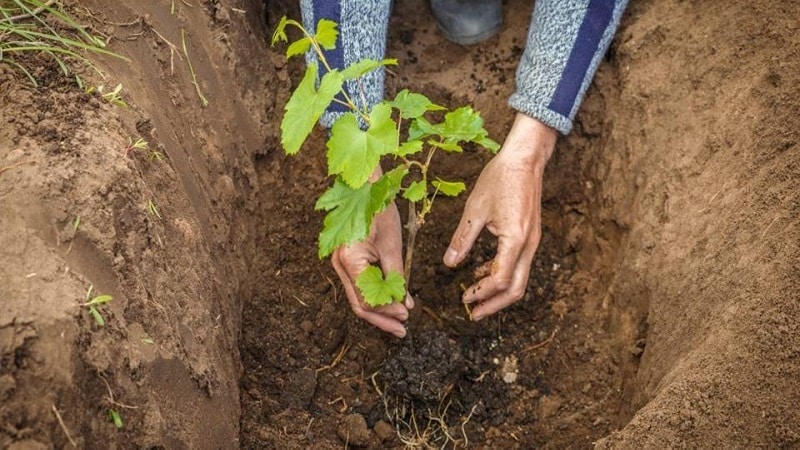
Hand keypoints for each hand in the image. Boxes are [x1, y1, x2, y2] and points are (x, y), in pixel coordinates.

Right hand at [331, 170, 413, 337]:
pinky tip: (389, 302)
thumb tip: (404, 303)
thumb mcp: (393, 245)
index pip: (368, 300)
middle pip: (359, 304)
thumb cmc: (379, 210)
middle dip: (382, 319)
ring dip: (378, 311)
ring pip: (357, 297)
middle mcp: (339, 264)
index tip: (407, 315)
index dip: (388, 312)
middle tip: (402, 330)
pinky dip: (374, 296)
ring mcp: (340, 263)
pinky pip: (358, 285)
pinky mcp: (346, 260)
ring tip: (398, 321)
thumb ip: (397, 277)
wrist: (365, 186)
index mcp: (349, 260)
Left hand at [443, 113, 556, 320]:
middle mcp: (529, 245)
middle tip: (473, 314)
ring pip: (520, 279)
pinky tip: (482, 271)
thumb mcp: (475, 209)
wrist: (525, 159)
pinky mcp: (530, 236)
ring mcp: (532, 242)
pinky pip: (519, 264)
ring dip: (498, 292)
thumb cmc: (500, 179)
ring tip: (475, 297)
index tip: (464, 298)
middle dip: (494, 305)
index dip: (481, 293)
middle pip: (516, 289)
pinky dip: (502, 274)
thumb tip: (448, 264)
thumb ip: (462, 239)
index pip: (500, 279)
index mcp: (515, 240)